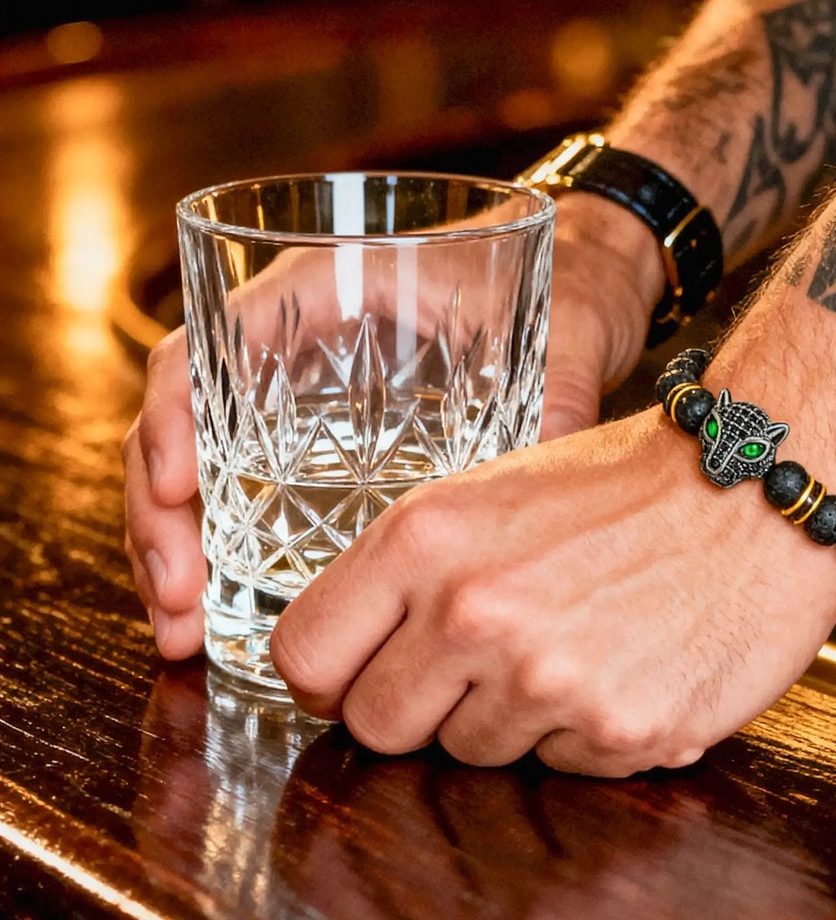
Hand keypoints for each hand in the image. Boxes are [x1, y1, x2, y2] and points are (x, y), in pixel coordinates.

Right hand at [122, 192, 659, 659]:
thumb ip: (557, 406)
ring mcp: (300, 398)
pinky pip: (244, 498)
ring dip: (176, 550)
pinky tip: (218, 624)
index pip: (212, 342)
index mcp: (331, 287)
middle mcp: (296, 342)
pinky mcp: (321, 448)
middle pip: (182, 419)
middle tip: (179, 602)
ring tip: (185, 634)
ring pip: (198, 469)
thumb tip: (556, 498)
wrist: (589, 286)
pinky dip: (221, 558)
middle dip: (161, 515)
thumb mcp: (561, 335)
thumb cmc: (566, 284)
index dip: (174, 416)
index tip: (178, 492)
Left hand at [267, 410, 835, 775]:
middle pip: (377, 728)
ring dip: (513, 718)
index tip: (364, 672)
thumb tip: (344, 666)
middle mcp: (473, 613)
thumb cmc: (628, 485)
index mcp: (424, 540)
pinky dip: (588, 732)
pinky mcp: (619, 731)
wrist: (761, 486)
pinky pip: (561, 768)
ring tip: (579, 643)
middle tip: (485, 662)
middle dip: (420, 707)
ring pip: (471, 755)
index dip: (333, 674)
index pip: (304, 658)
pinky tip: (629, 666)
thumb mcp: (490, 494)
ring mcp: (547, 680)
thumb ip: (409, 574)